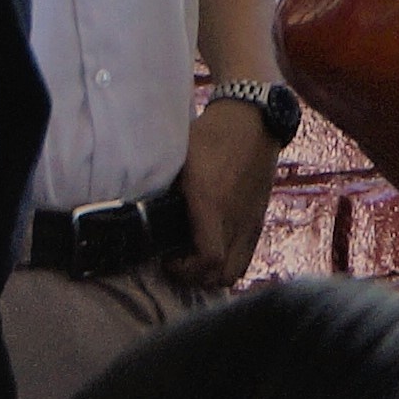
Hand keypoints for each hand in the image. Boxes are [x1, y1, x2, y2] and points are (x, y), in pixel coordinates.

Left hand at [167, 101, 278, 289]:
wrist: (254, 121)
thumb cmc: (211, 136)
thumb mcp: (179, 160)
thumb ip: (164, 190)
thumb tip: (139, 213)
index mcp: (212, 204)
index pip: (208, 259)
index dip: (183, 270)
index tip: (166, 258)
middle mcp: (235, 218)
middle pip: (221, 274)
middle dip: (195, 278)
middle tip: (177, 262)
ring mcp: (250, 220)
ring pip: (236, 270)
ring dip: (213, 273)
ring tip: (195, 258)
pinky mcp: (258, 218)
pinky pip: (246, 255)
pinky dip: (229, 261)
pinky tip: (213, 245)